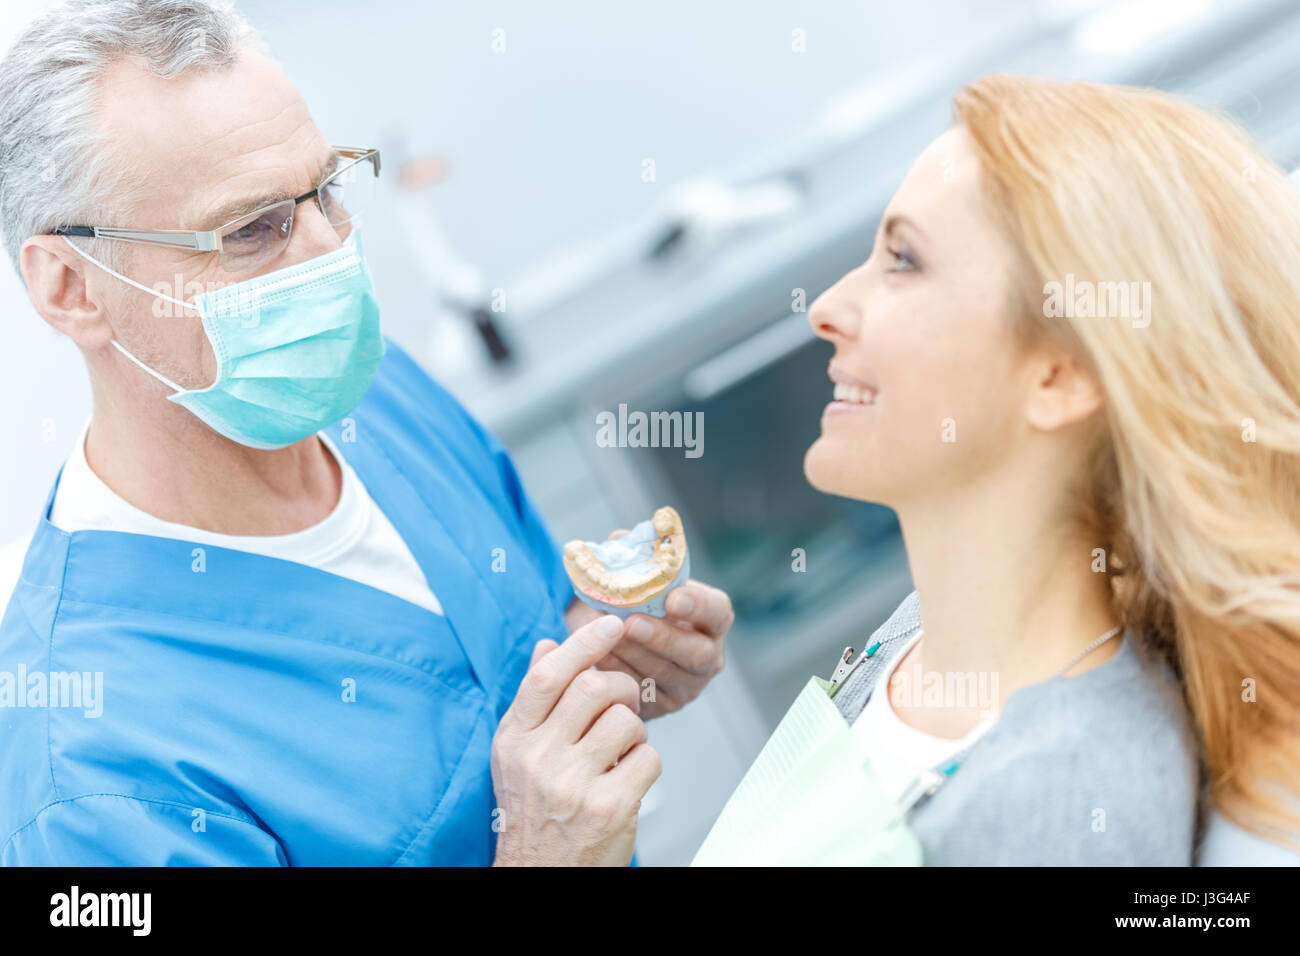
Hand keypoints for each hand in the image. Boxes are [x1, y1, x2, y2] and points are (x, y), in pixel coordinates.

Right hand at [491, 613, 661, 865]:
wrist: (540, 878)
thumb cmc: (535, 813)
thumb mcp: (519, 755)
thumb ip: (535, 699)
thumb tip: (548, 643)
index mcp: (514, 739)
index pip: (548, 675)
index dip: (583, 643)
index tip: (610, 624)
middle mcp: (538, 759)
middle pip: (594, 688)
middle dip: (622, 688)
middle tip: (624, 704)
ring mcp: (573, 784)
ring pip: (627, 720)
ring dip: (636, 730)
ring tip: (623, 749)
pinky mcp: (608, 807)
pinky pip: (648, 758)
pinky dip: (646, 763)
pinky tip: (629, 778)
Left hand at [566, 532, 733, 718]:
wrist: (615, 641)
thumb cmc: (635, 602)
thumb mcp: (636, 577)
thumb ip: (630, 554)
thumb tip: (618, 538)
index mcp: (712, 619)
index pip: (717, 612)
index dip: (698, 605)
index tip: (672, 596)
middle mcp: (708, 656)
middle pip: (696, 653)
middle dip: (662, 638)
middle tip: (630, 622)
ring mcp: (685, 686)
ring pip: (663, 676)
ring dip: (631, 654)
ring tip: (602, 635)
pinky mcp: (659, 707)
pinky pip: (639, 694)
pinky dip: (616, 674)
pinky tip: (595, 658)